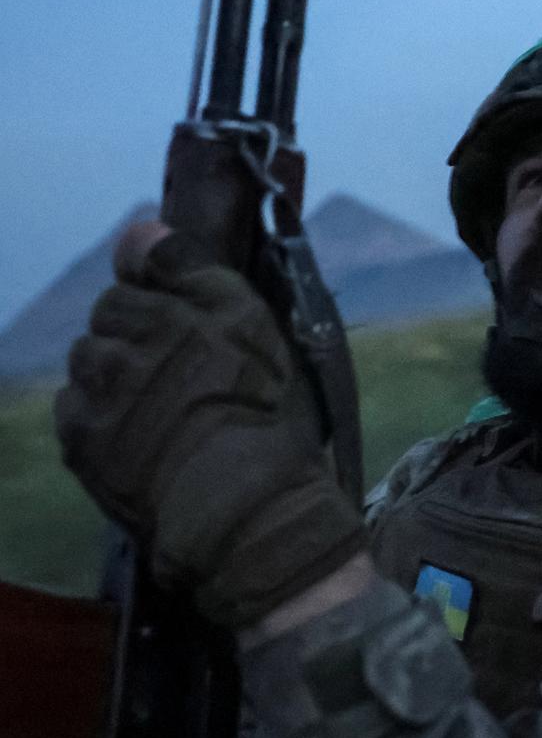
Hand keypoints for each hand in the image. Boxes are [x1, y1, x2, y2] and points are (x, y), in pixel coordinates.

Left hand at [55, 223, 366, 628]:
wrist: (242, 509)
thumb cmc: (270, 422)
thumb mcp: (260, 332)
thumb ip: (197, 272)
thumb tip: (137, 228)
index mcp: (190, 302)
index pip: (144, 262)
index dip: (163, 293)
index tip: (184, 323)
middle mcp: (137, 333)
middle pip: (113, 313)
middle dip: (135, 335)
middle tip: (178, 380)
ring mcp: (102, 384)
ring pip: (91, 360)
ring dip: (113, 377)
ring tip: (157, 416)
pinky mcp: (80, 434)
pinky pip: (75, 408)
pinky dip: (97, 419)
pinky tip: (137, 443)